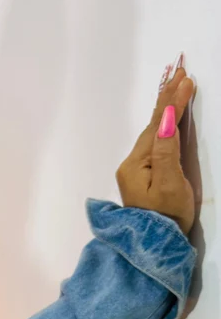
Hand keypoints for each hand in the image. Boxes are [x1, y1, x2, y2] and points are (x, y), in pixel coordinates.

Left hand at [115, 63, 195, 236]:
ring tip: (176, 86)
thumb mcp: (169, 183)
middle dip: (168, 98)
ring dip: (166, 109)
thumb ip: (167, 151)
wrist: (152, 248)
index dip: (173, 101)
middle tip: (180, 70)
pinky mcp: (143, 178)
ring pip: (153, 132)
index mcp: (137, 163)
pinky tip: (167, 118)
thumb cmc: (166, 218)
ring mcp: (136, 171)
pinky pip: (154, 142)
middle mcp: (132, 163)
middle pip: (154, 124)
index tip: (186, 78)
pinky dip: (163, 125)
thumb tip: (166, 120)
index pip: (159, 124)